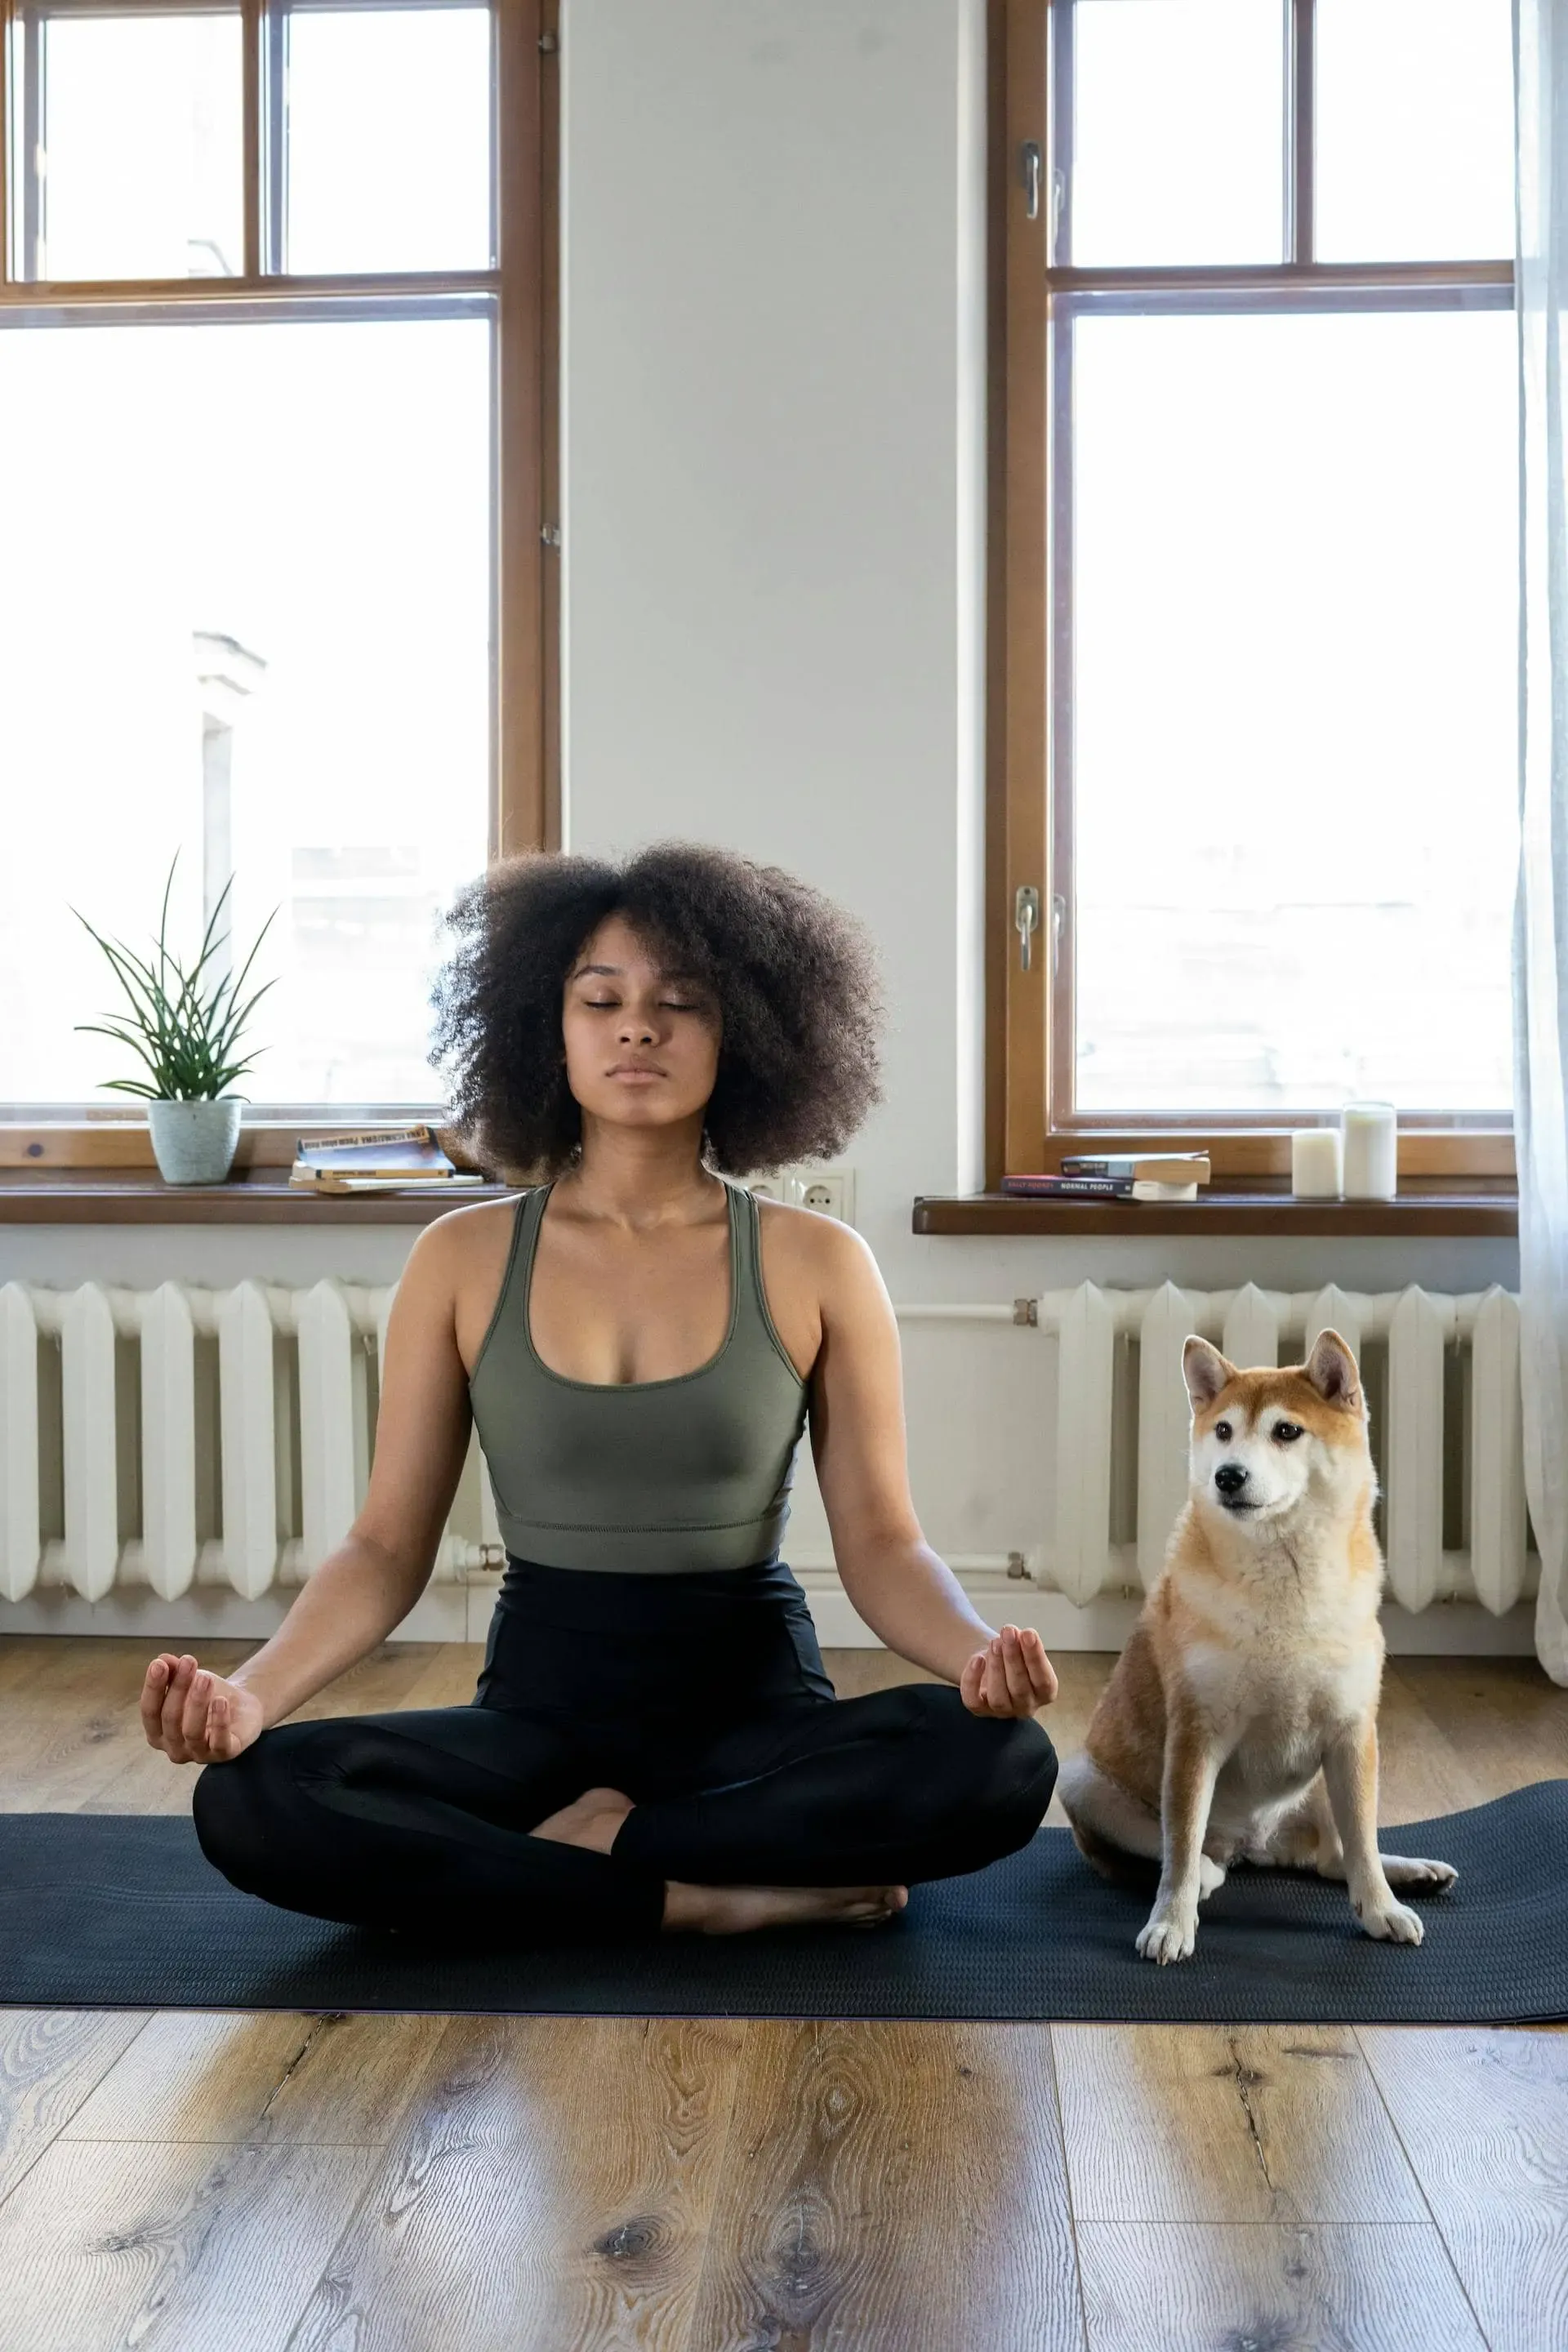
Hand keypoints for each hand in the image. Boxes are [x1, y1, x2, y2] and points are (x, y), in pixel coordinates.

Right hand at [140, 1652, 264, 1765]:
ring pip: (192, 1732)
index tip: (158, 1664)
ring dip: (197, 1703)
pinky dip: (219, 1722)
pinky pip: (219, 1742)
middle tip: (189, 1662)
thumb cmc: (207, 1697)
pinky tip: (221, 1701)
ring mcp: (198, 1754)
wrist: (241, 1708)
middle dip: (178, 1688)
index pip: (149, 1711)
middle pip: (170, 1719)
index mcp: (158, 1732)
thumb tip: (162, 1659)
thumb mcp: (189, 1681)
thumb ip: (173, 1672)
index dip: (153, 1688)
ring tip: (205, 1679)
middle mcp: (174, 1748)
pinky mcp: (224, 1754)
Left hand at [960, 1624, 1057, 1718]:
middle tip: (1008, 1632)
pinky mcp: (980, 1710)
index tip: (1028, 1633)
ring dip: (996, 1667)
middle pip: (1020, 1688)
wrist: (993, 1662)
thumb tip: (1017, 1634)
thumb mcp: (1024, 1648)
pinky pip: (973, 1701)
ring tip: (995, 1643)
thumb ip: (1023, 1643)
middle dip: (1013, 1657)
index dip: (1035, 1657)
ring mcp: (1002, 1711)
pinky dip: (973, 1680)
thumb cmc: (1015, 1656)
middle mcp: (1026, 1706)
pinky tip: (977, 1659)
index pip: (1044, 1681)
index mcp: (1045, 1693)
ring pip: (998, 1698)